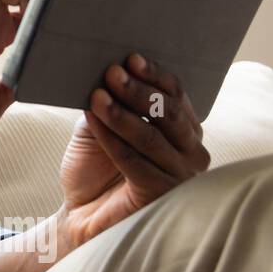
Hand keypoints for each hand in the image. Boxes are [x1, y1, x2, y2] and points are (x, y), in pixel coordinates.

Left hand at [57, 52, 210, 247]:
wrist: (81, 214)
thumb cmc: (94, 167)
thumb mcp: (100, 126)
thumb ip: (109, 101)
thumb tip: (107, 69)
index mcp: (183, 129)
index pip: (175, 95)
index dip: (154, 75)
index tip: (130, 58)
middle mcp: (191, 151)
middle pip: (169, 114)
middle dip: (138, 91)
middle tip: (112, 72)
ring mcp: (181, 176)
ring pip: (152, 137)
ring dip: (121, 113)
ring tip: (96, 95)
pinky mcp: (162, 196)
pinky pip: (135, 161)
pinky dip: (111, 138)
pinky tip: (93, 120)